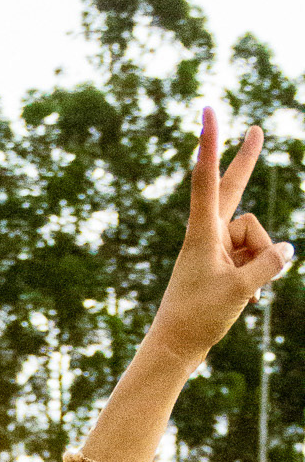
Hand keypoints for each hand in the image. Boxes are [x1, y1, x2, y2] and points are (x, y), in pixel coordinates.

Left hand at [148, 111, 293, 371]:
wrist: (174, 349)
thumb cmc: (199, 319)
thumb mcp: (241, 290)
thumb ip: (268, 265)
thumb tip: (287, 249)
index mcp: (202, 233)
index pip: (207, 179)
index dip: (211, 144)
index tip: (209, 112)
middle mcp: (206, 235)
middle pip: (232, 190)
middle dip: (246, 162)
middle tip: (256, 128)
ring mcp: (214, 251)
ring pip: (253, 240)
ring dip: (259, 263)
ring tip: (244, 292)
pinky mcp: (219, 267)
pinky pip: (251, 261)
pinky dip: (256, 279)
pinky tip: (249, 304)